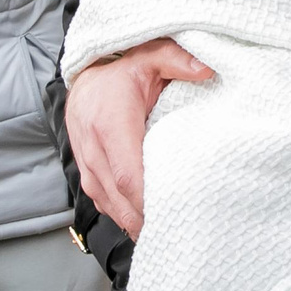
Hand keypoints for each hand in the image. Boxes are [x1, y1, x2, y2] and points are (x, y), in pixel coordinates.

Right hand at [64, 37, 211, 237]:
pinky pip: (107, 205)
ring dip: (138, 223)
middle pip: (122, 200)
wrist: (83, 83)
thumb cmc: (119, 75)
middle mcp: (95, 150)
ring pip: (112, 208)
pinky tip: (149, 222)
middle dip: (149, 221)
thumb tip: (207, 69)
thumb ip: (176, 59)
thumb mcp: (148, 57)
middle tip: (183, 232)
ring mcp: (88, 167)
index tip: (177, 212)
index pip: (129, 176)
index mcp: (110, 125)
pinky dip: (127, 216)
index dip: (149, 202)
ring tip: (170, 233)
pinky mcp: (89, 178)